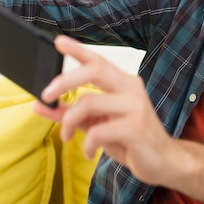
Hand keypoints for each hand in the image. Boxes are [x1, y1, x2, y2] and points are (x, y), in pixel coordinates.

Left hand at [34, 35, 175, 185]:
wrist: (163, 161)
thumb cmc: (130, 140)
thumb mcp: (96, 125)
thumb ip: (69, 114)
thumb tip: (40, 105)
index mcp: (123, 83)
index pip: (98, 61)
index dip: (78, 50)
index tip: (58, 42)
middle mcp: (131, 88)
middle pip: (94, 70)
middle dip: (64, 80)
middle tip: (46, 95)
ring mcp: (135, 106)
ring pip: (89, 102)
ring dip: (69, 121)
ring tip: (66, 136)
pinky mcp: (136, 128)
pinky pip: (98, 131)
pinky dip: (86, 144)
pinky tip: (88, 152)